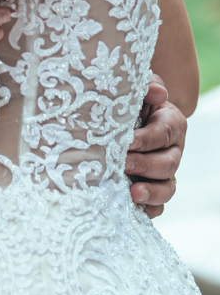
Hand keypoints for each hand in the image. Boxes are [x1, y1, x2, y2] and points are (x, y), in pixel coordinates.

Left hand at [125, 77, 185, 218]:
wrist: (122, 114)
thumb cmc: (131, 99)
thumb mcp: (138, 86)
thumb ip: (148, 85)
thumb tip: (158, 93)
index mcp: (171, 123)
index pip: (164, 133)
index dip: (147, 139)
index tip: (127, 141)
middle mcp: (172, 150)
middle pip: (168, 164)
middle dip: (145, 165)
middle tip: (123, 164)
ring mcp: (164, 172)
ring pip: (167, 188)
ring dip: (151, 192)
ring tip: (132, 193)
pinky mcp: (154, 189)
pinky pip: (158, 206)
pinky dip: (148, 209)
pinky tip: (132, 208)